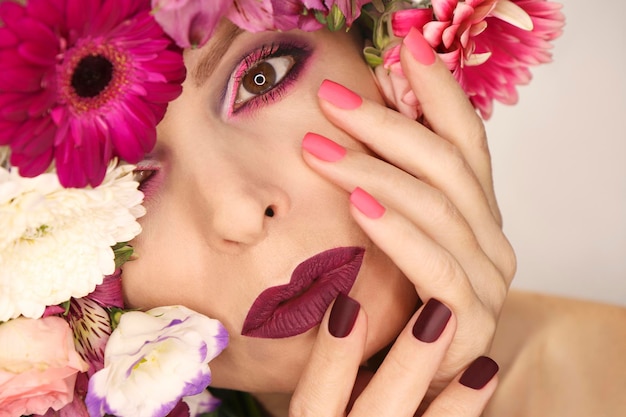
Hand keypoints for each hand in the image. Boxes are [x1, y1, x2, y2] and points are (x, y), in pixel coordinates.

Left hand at [301, 29, 515, 398]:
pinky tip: (357, 205)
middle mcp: (492, 238)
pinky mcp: (471, 321)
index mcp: (475, 213)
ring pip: (438, 207)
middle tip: (331, 99)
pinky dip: (397, 230)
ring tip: (320, 148)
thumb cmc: (394, 304)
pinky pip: (435, 265)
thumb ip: (388, 185)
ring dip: (375, 170)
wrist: (403, 383)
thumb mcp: (391, 235)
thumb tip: (356, 120)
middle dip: (388, 124)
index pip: (465, 137)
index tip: (405, 44)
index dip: (438, 89)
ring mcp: (488, 280)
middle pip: (448, 163)